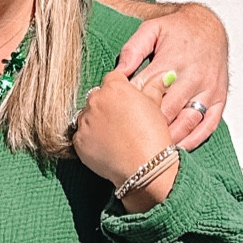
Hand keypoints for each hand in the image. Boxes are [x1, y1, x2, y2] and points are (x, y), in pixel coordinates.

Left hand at [71, 65, 177, 209]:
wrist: (143, 167)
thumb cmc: (153, 135)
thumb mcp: (155, 106)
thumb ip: (154, 87)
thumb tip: (164, 75)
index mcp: (114, 87)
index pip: (112, 79)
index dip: (120, 90)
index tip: (126, 102)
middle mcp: (95, 101)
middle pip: (97, 97)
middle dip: (107, 105)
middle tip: (121, 121)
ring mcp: (84, 121)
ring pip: (87, 116)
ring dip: (96, 122)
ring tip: (113, 136)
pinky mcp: (78, 141)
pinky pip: (81, 136)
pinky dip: (90, 140)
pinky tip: (105, 147)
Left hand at [116, 2, 226, 151]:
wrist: (210, 27)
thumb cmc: (178, 31)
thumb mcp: (151, 29)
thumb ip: (132, 49)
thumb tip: (118, 72)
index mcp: (173, 61)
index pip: (147, 91)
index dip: (131, 107)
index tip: (118, 120)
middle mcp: (193, 77)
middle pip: (167, 111)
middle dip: (148, 128)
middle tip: (130, 141)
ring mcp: (208, 91)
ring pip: (187, 123)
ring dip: (169, 139)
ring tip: (150, 153)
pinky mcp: (220, 100)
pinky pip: (208, 127)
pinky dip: (192, 141)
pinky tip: (176, 150)